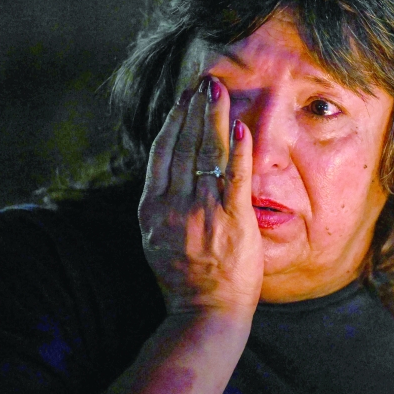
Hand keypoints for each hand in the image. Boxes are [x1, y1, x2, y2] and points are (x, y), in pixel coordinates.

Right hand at [138, 75, 261, 315]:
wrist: (205, 311)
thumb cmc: (184, 278)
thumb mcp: (156, 239)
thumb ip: (161, 205)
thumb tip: (169, 172)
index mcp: (152, 210)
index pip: (163, 154)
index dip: (173, 122)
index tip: (182, 99)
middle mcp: (173, 206)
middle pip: (183, 146)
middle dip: (194, 109)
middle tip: (205, 82)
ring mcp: (202, 212)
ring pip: (207, 154)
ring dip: (213, 118)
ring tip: (219, 92)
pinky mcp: (231, 220)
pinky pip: (234, 178)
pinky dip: (237, 150)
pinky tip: (240, 128)